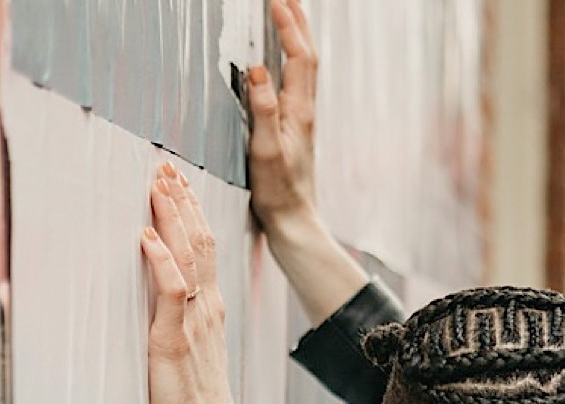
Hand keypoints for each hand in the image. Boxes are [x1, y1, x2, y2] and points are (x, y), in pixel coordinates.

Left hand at [140, 167, 286, 403]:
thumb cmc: (191, 401)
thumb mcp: (183, 349)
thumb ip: (174, 320)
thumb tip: (161, 299)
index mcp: (207, 308)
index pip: (202, 248)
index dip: (189, 213)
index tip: (175, 182)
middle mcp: (205, 306)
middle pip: (198, 241)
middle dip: (181, 201)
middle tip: (166, 167)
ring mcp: (192, 319)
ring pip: (188, 255)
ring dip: (172, 217)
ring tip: (159, 184)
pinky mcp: (174, 337)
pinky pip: (172, 291)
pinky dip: (160, 261)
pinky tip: (146, 237)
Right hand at [246, 0, 320, 239]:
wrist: (293, 221)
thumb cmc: (278, 192)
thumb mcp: (265, 151)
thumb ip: (263, 110)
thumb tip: (258, 70)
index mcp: (299, 112)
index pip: (298, 57)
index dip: (288, 26)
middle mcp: (305, 111)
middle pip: (307, 55)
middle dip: (298, 21)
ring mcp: (301, 118)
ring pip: (304, 67)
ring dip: (297, 36)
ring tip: (287, 13)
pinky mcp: (294, 128)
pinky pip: (296, 81)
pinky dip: (291, 58)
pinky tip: (283, 58)